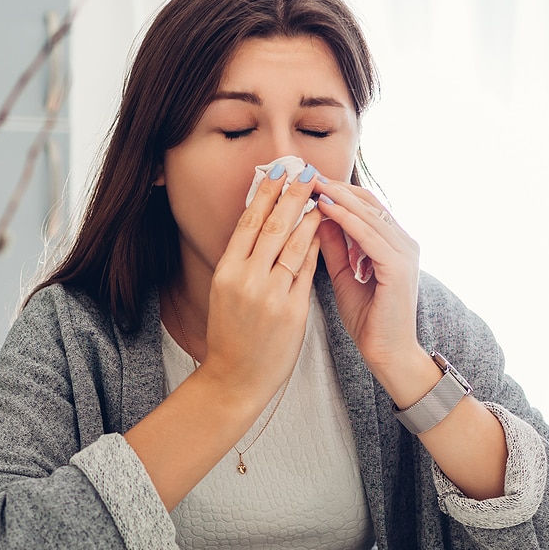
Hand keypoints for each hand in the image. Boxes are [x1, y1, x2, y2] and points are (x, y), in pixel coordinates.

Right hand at [196, 162, 323, 407]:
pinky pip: (307, 270)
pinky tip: (324, 229)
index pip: (248, 223)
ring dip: (308, 215)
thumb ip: (241, 262)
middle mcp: (246, 280)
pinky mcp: (292, 311)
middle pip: (272, 227)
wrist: (235, 378)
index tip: (277, 172)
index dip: (265, 194)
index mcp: (226, 273)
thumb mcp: (225, 292)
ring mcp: (270, 296)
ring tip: (320, 194)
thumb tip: (256, 225)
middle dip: (291, 195)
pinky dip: (315, 247)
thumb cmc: (231, 334)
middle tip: (305, 171)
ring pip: (293, 245)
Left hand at [313, 180, 428, 391]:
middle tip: (306, 172)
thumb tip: (316, 217)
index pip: (365, 205)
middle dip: (336, 186)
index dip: (337, 191)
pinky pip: (368, 235)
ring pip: (368, 213)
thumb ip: (335, 246)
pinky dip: (345, 219)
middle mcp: (404, 242)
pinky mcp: (398, 266)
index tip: (307, 181)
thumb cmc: (367, 319)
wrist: (387, 353)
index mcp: (394, 243)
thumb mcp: (344, 274)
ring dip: (338, 196)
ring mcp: (404, 252)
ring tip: (310, 183)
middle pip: (368, 202)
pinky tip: (323, 208)